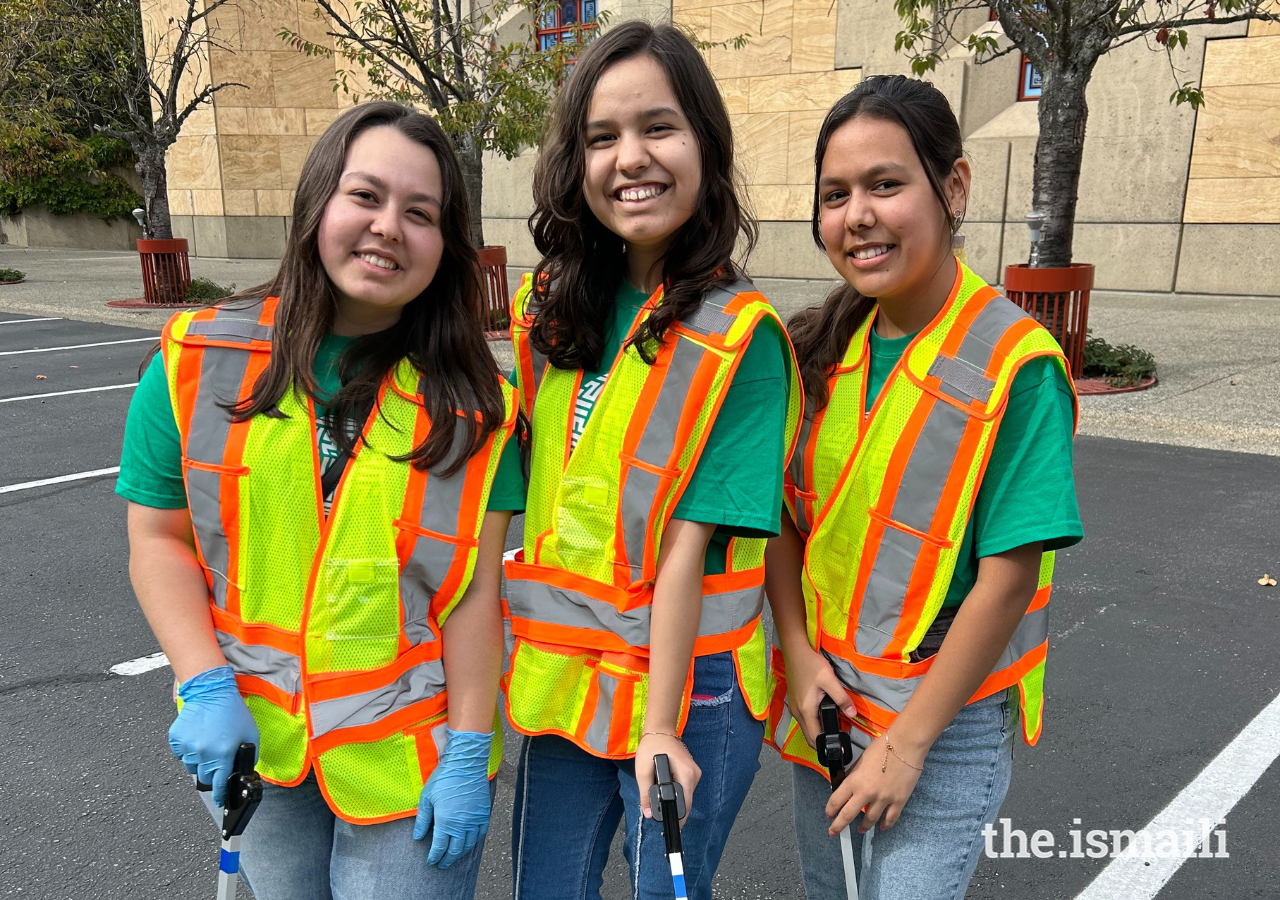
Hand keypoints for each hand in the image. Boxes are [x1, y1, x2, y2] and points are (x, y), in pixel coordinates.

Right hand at [167, 666, 258, 806]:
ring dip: (199, 762)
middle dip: (212, 774)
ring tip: (208, 745)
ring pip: (191, 767)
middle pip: (205, 777)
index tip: (220, 801)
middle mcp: (204, 753)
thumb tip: (244, 771)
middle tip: (217, 761)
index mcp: (223, 754)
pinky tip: (198, 738)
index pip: (220, 784)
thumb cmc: (233, 712)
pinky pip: (180, 754)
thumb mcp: (251, 735)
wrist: (212, 692)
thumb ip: (249, 756)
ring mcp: (188, 747)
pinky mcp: (176, 739)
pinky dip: (188, 751)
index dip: (220, 795)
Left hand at [414, 729, 492, 868]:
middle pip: (455, 850)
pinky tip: (469, 842)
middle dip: (447, 860)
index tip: (431, 861)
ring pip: (468, 844)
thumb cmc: (444, 778)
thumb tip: (417, 837)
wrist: (466, 763)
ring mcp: (475, 820)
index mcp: (446, 822)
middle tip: (442, 865)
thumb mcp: (427, 797)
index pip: (440, 847)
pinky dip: (474, 841)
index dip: (434, 856)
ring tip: (454, 857)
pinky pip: (481, 833)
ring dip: (460, 853)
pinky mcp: (484, 813)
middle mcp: (462, 825)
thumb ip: (422, 819)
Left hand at [635, 732, 699, 825]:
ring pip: (687, 797)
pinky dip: (677, 795)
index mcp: (686, 773)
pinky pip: (686, 790)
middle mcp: (695, 775)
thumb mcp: (643, 770)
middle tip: (662, 821)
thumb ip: (645, 793)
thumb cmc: (652, 747)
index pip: (686, 803)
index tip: (669, 828)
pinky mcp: (692, 773)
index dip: (678, 817)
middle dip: (676, 812)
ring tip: (662, 808)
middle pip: (687, 802)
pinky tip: (667, 795)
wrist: (660, 731)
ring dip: (676, 803)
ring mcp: (695, 774)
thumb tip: (648, 814)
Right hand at [783, 644, 854, 747]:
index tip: (839, 748)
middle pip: (809, 736)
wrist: (795, 652)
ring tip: (834, 729)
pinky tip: (823, 716)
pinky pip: (804, 720)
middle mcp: (797, 713)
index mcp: (806, 711)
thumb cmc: (811, 665)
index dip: (826, 746)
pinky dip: (813, 724)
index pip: (814, 738)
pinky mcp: (794, 703)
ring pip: (806, 729)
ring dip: (817, 733)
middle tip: (839, 741)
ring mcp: (794, 708)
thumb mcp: (830, 681)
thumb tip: (853, 715)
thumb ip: (842, 699)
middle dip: (822, 743)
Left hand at [826, 731, 925, 834]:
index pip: (837, 800)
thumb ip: (853, 774)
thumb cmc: (882, 748)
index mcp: (855, 780)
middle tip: (834, 831)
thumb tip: (847, 784)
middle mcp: (867, 793)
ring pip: (870, 820)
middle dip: (839, 826)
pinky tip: (882, 827)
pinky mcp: (899, 801)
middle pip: (848, 815)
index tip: (829, 814)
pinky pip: (890, 818)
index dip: (830, 809)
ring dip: (863, 826)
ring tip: (860, 829)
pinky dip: (885, 825)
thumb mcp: (861, 760)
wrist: (905, 745)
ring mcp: (884, 799)